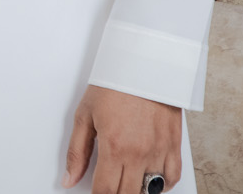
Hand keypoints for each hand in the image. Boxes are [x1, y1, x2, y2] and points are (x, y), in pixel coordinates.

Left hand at [64, 85, 179, 191]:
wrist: (145, 62)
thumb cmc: (115, 82)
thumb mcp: (85, 114)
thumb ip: (77, 151)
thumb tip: (69, 178)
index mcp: (114, 147)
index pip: (105, 191)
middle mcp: (139, 153)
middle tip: (108, 186)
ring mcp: (159, 150)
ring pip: (149, 191)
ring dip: (136, 190)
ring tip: (126, 182)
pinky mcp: (174, 145)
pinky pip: (171, 178)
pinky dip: (161, 185)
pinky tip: (149, 179)